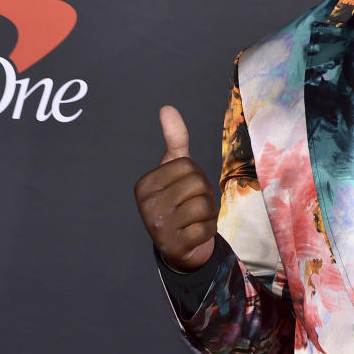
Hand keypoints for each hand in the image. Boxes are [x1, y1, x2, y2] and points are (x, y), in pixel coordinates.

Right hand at [134, 105, 217, 271]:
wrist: (180, 245)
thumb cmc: (179, 200)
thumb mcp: (176, 168)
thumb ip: (175, 139)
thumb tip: (167, 108)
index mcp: (144, 184)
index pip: (188, 166)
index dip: (197, 175)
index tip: (186, 188)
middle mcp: (146, 205)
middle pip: (198, 184)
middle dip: (206, 194)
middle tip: (193, 205)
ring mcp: (157, 228)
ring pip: (205, 206)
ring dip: (209, 213)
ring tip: (196, 219)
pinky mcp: (173, 246)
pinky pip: (206, 229)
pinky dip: (208, 230)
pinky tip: (195, 233)